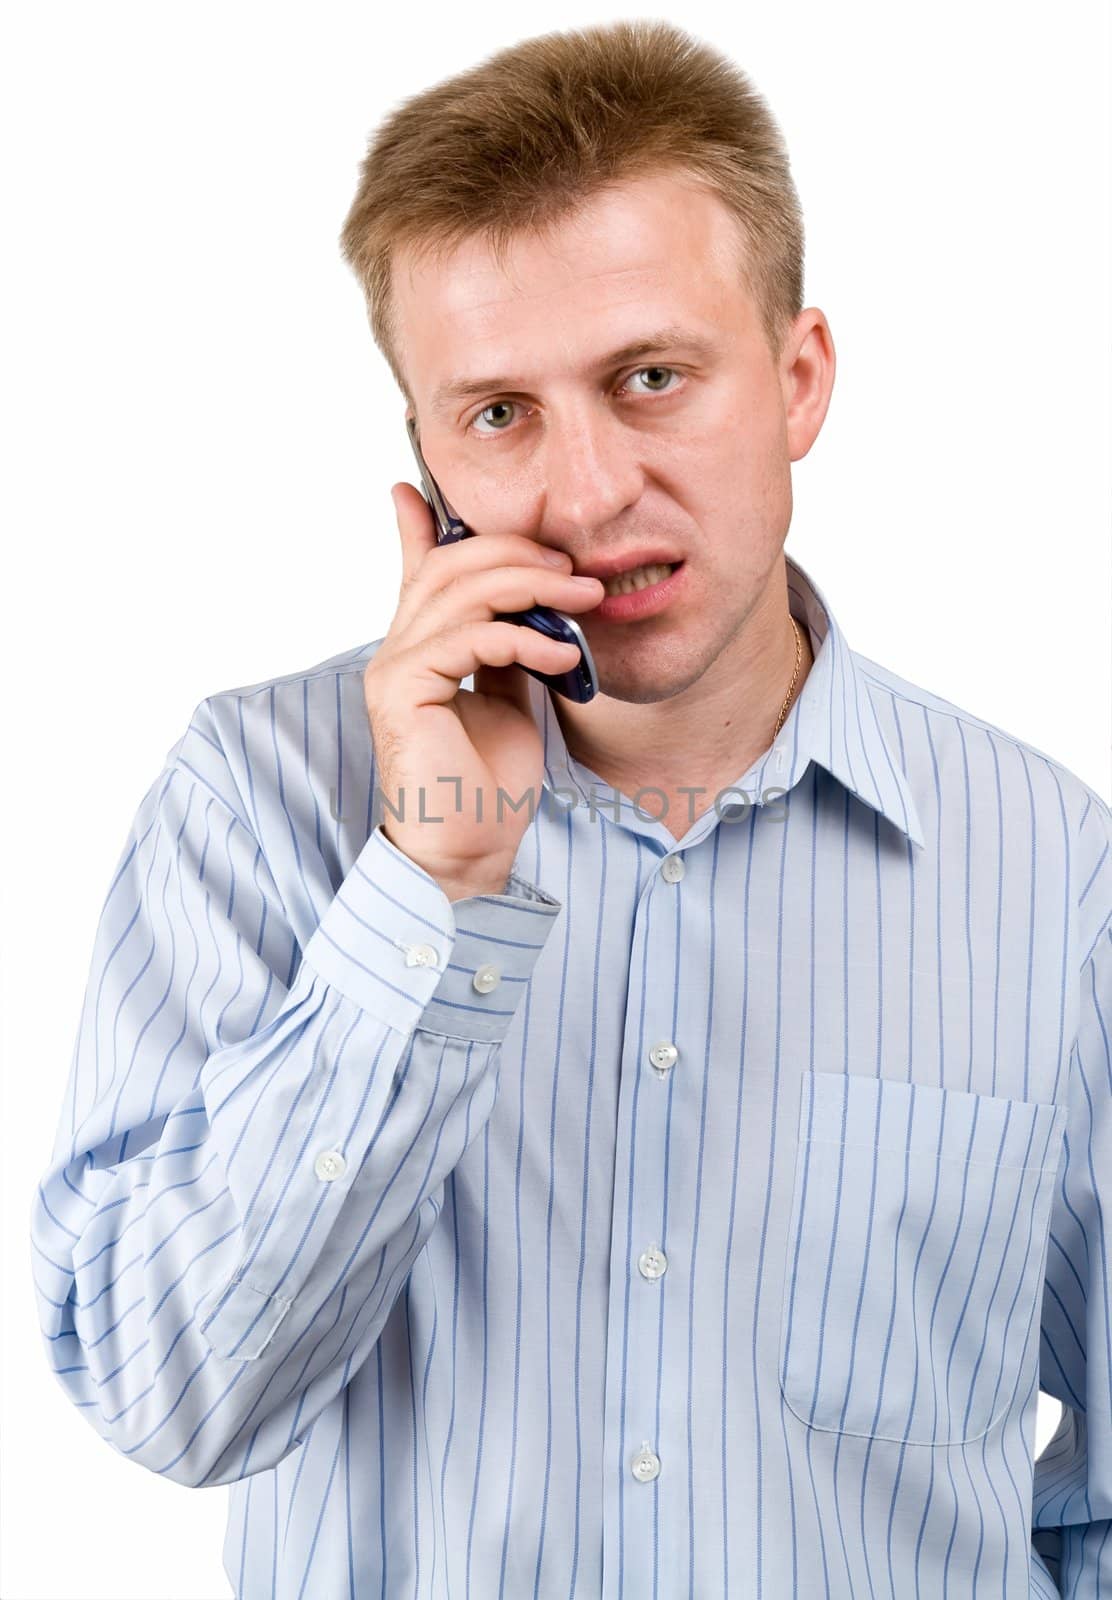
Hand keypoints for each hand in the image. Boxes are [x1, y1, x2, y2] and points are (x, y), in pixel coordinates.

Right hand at [363, 481, 603, 899]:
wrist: (468, 850)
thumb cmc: (488, 783)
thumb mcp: (508, 696)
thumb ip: (507, 645)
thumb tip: (531, 603)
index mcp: (418, 648)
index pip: (418, 570)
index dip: (421, 526)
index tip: (422, 489)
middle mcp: (396, 650)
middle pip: (448, 565)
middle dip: (516, 552)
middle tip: (574, 567)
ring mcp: (394, 669)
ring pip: (460, 592)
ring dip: (532, 587)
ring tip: (584, 600)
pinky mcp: (403, 691)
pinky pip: (468, 637)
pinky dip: (524, 637)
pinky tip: (562, 655)